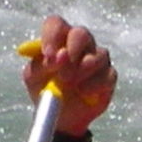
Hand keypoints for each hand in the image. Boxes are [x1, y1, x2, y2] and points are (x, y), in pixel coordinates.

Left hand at [23, 19, 113, 133]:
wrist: (61, 117)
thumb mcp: (33, 78)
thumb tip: (54, 58)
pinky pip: (107, 75)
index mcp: (58, 39)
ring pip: (98, 55)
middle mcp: (79, 43)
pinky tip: (84, 94)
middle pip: (81, 33)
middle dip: (72, 52)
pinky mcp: (108, 76)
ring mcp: (96, 58)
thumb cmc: (45, 90)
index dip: (52, 36)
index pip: (56, 24)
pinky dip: (94, 85)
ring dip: (83, 71)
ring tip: (73, 86)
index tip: (48, 55)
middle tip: (63, 75)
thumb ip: (39, 65)